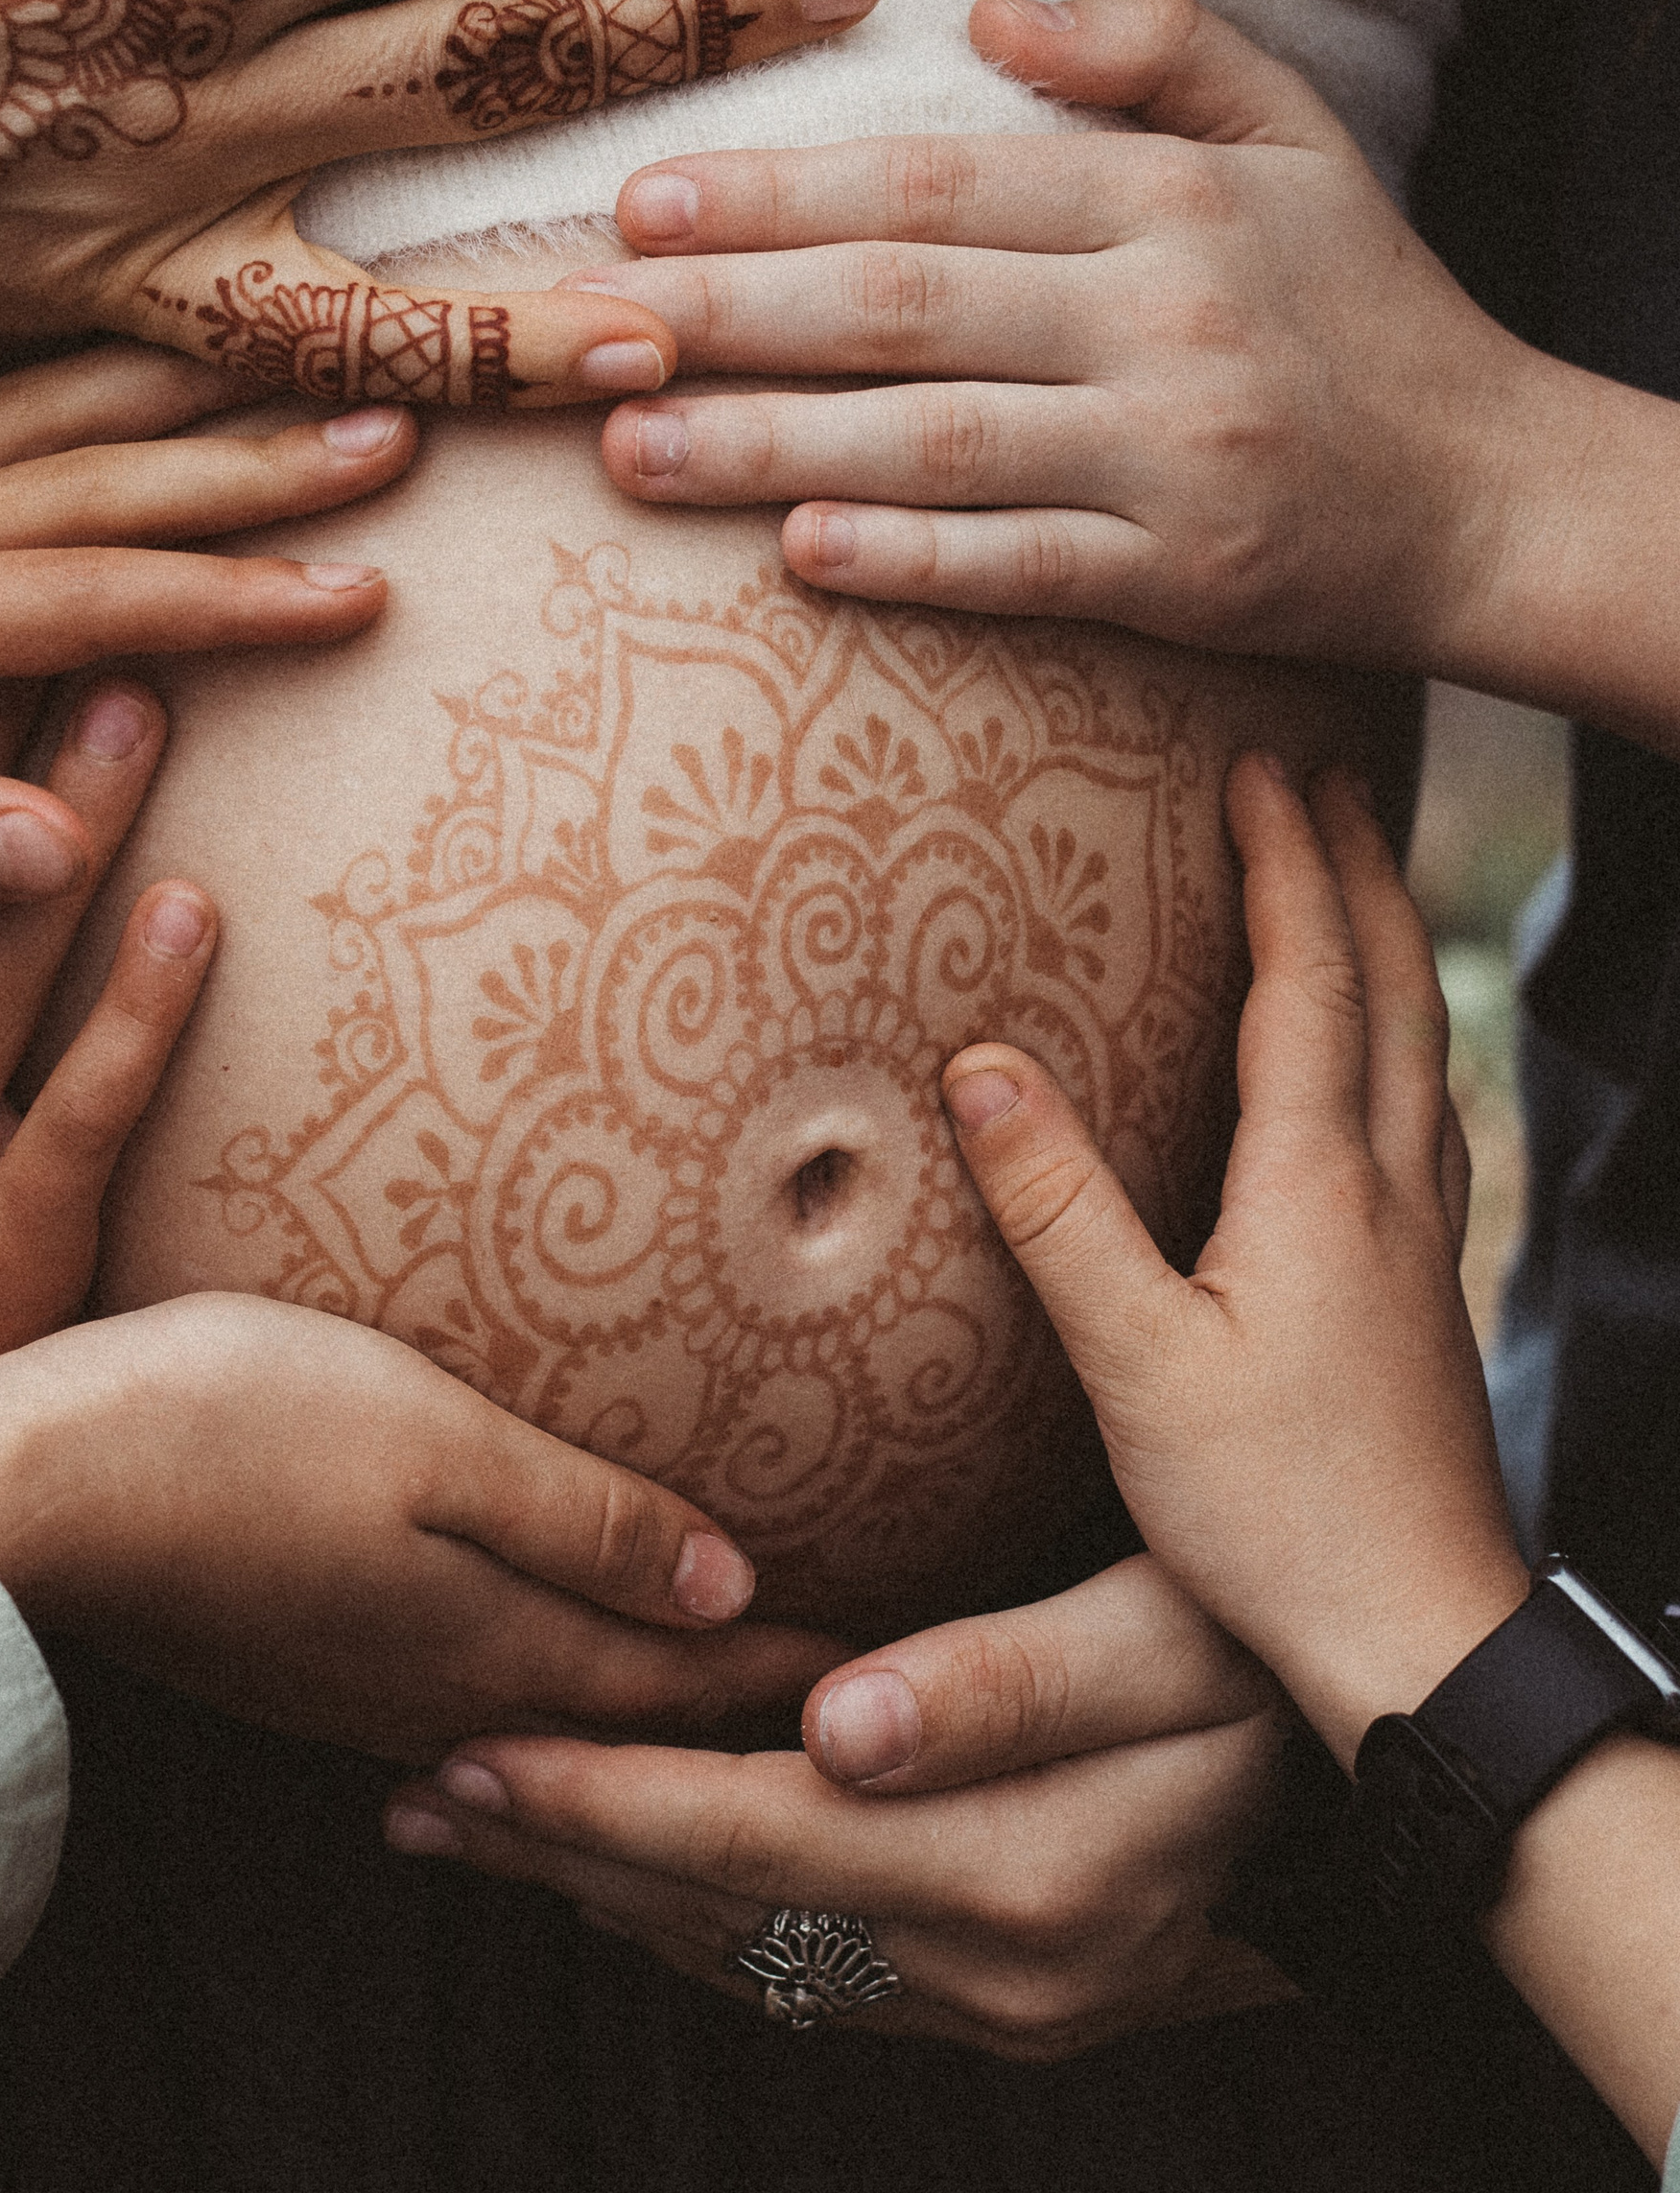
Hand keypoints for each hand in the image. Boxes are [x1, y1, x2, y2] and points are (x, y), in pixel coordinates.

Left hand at [0, 336, 404, 1106]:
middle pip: (86, 473)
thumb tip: (58, 842)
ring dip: (176, 388)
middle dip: (251, 460)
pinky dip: (31, 350)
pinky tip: (106, 327)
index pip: (80, 598)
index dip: (230, 594)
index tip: (361, 594)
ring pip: (33, 410)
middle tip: (393, 436)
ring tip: (301, 359)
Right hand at [0, 1292, 845, 1761]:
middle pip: (630, 1724)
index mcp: (494, 1640)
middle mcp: (442, 1691)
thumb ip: (584, 1519)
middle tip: (851, 1719)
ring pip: (549, 1722)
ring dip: (646, 1723)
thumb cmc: (229, 1423)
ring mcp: (360, 1688)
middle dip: (743, 1722)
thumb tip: (735, 1586)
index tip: (911, 1682)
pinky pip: (464, 1704)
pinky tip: (534, 1691)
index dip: (802, 1680)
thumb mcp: (431, 1438)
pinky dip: (543, 1707)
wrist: (22, 1487)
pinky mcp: (298, 1660)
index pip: (690, 1681)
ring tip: (718, 1710)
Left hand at [383, 1551, 1295, 2057]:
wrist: (1386, 1778)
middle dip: (561, 1852)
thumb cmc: (1267, 1656)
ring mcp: (1000, 2006)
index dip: (601, 1801)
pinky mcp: (1000, 2001)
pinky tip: (621, 1877)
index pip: (755, 1843)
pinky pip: (812, 1972)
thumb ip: (1009, 1684)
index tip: (467, 1757)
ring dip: (604, 1891)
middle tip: (416, 1798)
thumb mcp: (1169, 1636)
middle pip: (727, 1914)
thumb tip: (833, 1729)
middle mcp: (1000, 1972)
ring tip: (477, 1829)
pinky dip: (698, 1920)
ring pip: (755, 1956)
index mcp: (1027, 1877)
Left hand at [568, 0, 1604, 681]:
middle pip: (906, 307)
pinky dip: (911, 561)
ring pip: (939, 445)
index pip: (937, 185)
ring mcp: (1171, 457)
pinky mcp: (1183, 578)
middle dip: (731, 314)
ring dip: (771, 448)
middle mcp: (1163, 319)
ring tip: (631, 451)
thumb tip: (983, 11)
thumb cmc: (1365, 309)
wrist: (1491, 494)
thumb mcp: (1294, 135)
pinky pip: (1024, 569)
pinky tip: (795, 555)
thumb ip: (1152, 49)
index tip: (647, 206)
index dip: (781, 194)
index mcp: (1168, 201)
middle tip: (589, 328)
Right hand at [939, 753, 1529, 1762]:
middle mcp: (1390, 1192)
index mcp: (1320, 1186)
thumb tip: (982, 1066)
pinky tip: (1379, 1072)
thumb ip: (1057, 1210)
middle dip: (1358, 871)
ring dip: (1392, 946)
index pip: (1308, 983)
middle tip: (1329, 779)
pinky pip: (1425, 1119)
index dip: (1286, 866)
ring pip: (1425, 1048)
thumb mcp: (1135, 1364)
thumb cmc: (1276, 1515)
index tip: (1261, 765)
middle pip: (1394, 990)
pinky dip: (1403, 1043)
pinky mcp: (1423, 1298)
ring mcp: (1421, 1245)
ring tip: (1358, 886)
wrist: (1421, 1642)